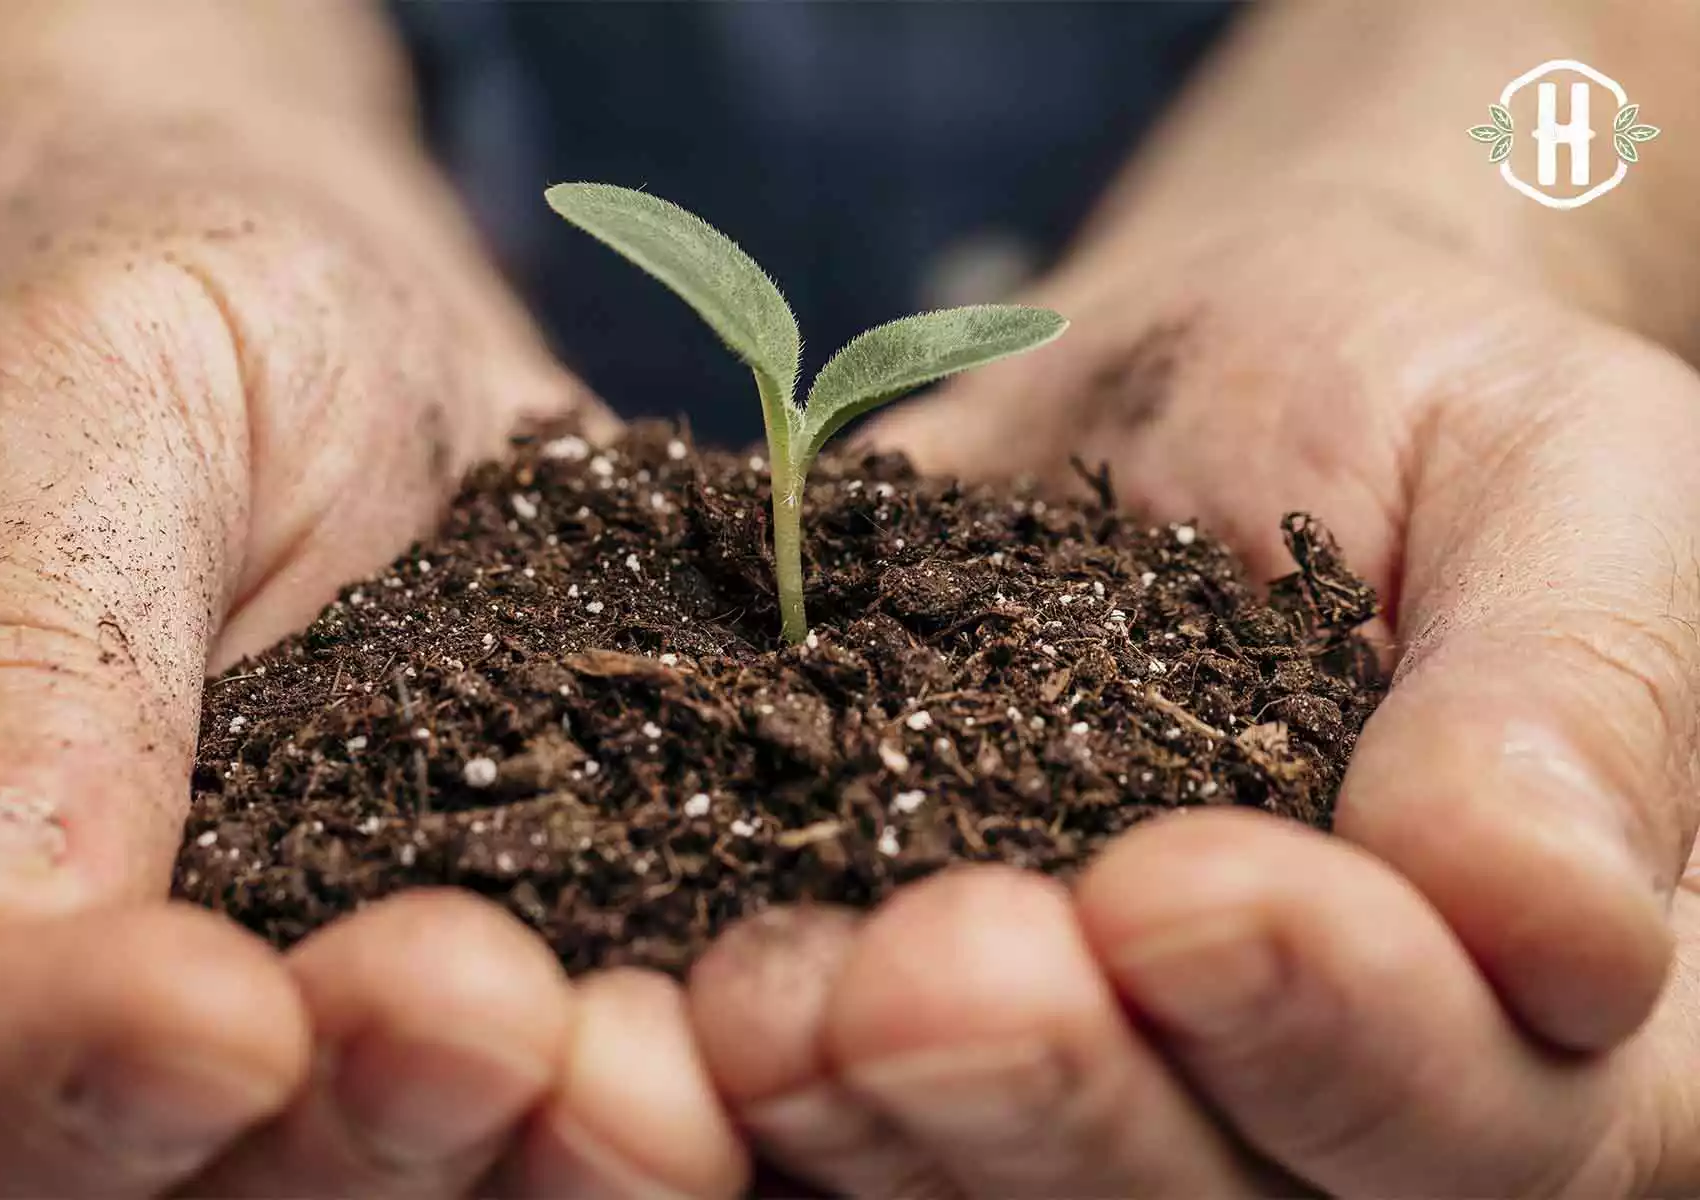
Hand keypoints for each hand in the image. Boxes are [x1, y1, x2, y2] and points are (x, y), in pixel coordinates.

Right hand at [0, 184, 745, 1196]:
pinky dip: (664, 1083)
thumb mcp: (51, 415)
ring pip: (385, 1178)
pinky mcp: (506, 1001)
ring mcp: (310, 1034)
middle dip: (330, 1134)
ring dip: (522, 1151)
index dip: (25, 1085)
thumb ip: (2, 660)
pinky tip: (743, 1027)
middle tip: (475, 1017)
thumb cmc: (154, 341)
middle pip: (158, 1193)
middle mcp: (83, 1021)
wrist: (348, 353)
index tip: (209, 1005)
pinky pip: (570, 1084)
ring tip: (639, 1051)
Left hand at [683, 205, 1699, 1194]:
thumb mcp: (1562, 477)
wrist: (1196, 390)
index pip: (1478, 1115)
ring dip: (880, 1121)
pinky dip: (760, 1091)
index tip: (1184, 888)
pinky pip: (845, 1119)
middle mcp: (1321, 1103)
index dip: (1334, 1030)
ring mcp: (1114, 1082)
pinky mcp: (927, 1042)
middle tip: (926, 975)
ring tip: (767, 996)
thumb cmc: (1410, 407)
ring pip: (1004, 1195)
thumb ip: (1575, 697)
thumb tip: (1555, 926)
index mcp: (1556, 1017)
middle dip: (1059, 1100)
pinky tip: (683, 1004)